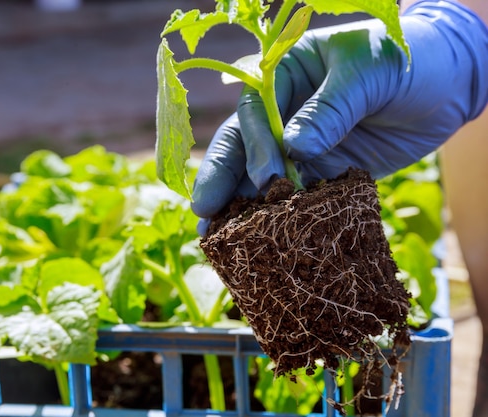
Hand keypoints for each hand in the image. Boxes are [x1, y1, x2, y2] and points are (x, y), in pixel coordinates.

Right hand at [192, 0, 487, 223]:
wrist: (446, 84)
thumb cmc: (404, 59)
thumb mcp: (367, 72)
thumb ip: (330, 108)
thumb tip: (294, 148)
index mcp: (284, 73)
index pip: (254, 110)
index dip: (254, 144)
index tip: (267, 176)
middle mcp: (283, 111)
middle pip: (242, 145)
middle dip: (223, 180)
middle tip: (204, 214)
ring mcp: (299, 144)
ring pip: (260, 176)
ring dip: (242, 206)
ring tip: (220, 239)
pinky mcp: (320, 171)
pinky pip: (294, 196)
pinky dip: (279, 217)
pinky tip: (263, 239)